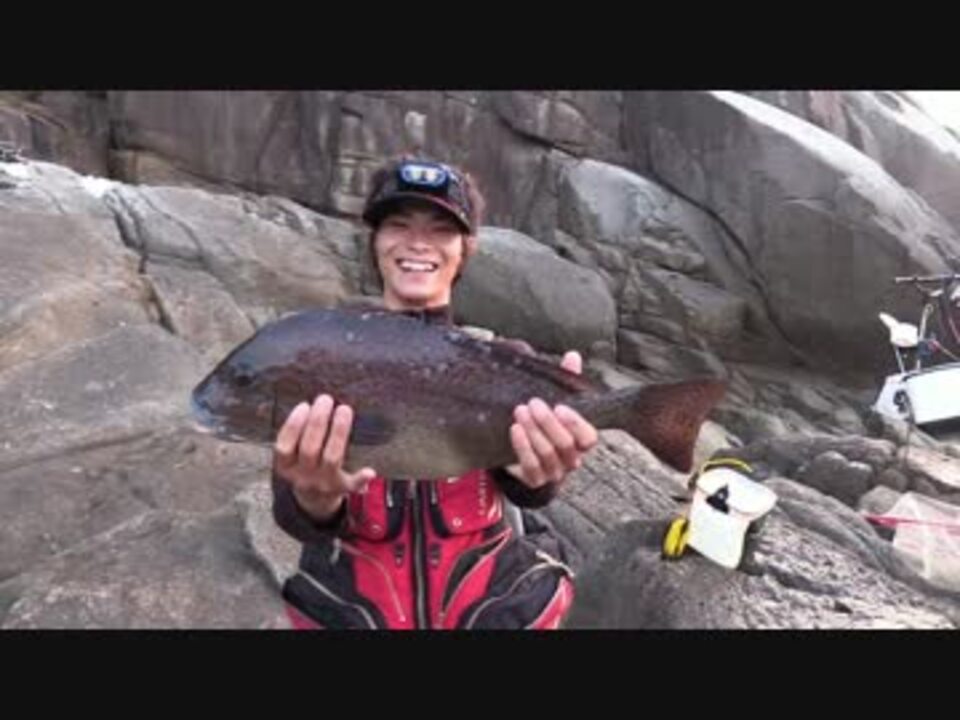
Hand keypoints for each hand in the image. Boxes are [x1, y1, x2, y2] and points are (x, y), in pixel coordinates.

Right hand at [273, 394, 376, 520]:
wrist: (314, 500)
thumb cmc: (303, 465)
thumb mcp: (290, 456)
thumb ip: (296, 434)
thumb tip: (309, 405)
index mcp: (285, 467)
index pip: (284, 447)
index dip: (293, 426)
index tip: (304, 405)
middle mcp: (302, 477)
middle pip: (309, 449)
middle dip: (317, 422)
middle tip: (325, 399)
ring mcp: (323, 483)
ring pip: (331, 458)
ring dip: (338, 433)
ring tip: (344, 409)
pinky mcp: (342, 488)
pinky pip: (352, 485)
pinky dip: (361, 478)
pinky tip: (370, 471)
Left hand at [506, 351, 598, 488]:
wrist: (523, 454)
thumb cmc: (545, 425)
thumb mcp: (556, 401)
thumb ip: (566, 380)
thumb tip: (572, 356)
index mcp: (581, 442)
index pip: (589, 439)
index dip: (577, 424)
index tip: (560, 406)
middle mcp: (571, 460)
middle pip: (566, 446)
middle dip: (548, 423)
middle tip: (533, 404)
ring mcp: (554, 473)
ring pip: (548, 455)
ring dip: (533, 432)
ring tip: (520, 412)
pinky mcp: (535, 480)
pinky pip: (531, 467)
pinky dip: (523, 447)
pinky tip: (515, 429)